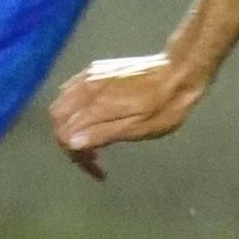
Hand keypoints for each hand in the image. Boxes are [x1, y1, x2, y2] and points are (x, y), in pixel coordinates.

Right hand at [48, 50, 203, 182]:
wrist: (180, 71)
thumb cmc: (166, 106)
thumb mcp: (140, 128)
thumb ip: (104, 134)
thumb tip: (72, 143)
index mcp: (97, 105)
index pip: (65, 133)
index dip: (76, 156)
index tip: (96, 169)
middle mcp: (88, 87)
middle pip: (58, 117)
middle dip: (67, 141)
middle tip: (91, 157)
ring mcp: (91, 75)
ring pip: (62, 102)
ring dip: (68, 124)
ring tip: (90, 140)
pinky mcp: (97, 69)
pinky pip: (71, 89)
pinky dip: (72, 108)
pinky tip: (90, 118)